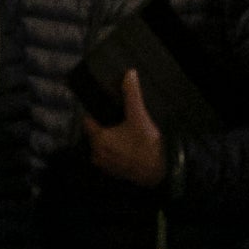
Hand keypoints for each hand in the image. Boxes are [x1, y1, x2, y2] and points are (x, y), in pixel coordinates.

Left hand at [84, 71, 166, 189]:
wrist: (160, 170)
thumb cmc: (146, 144)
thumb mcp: (138, 115)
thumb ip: (131, 93)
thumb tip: (129, 74)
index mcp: (99, 139)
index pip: (87, 121)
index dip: (94, 114)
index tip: (102, 109)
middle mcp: (97, 153)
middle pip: (94, 134)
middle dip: (103, 127)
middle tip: (117, 120)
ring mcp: (105, 165)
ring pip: (100, 147)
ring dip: (108, 141)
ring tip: (122, 133)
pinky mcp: (114, 173)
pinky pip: (108, 158)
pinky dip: (114, 152)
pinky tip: (127, 147)